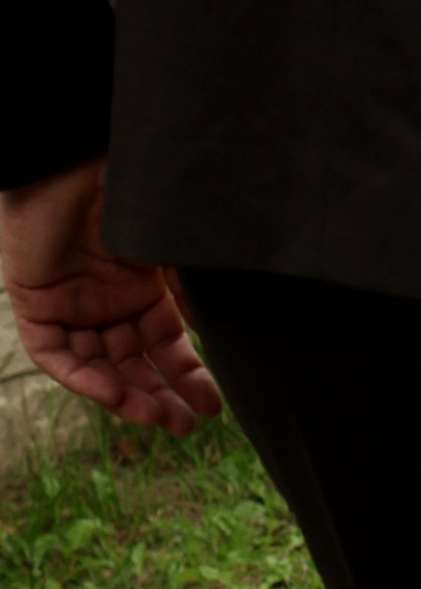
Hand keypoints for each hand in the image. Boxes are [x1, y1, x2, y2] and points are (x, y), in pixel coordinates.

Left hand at [2, 160, 220, 433]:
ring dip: (125, 396)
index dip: (187, 377)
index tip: (212, 407)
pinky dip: (81, 378)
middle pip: (132, 364)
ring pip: (96, 366)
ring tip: (157, 417)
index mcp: (141, 288)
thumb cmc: (128, 197)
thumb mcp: (171, 254)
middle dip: (159, 396)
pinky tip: (113, 395)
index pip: (166, 346)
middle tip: (185, 425)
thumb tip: (217, 337)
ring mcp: (71, 305)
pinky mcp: (35, 304)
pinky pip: (55, 355)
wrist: (74, 164)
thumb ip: (190, 295)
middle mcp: (107, 302)